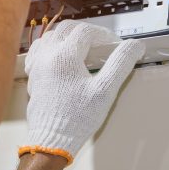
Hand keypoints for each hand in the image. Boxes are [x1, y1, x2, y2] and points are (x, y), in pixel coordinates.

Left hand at [20, 20, 144, 163]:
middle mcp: (47, 56)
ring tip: (83, 47)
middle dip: (86, 32)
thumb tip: (135, 45)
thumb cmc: (78, 118)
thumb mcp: (105, 90)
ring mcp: (37, 65)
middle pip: (67, 29)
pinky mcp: (33, 76)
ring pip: (50, 36)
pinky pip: (39, 50)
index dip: (103, 34)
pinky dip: (51, 46)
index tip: (114, 44)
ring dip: (68, 36)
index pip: (86, 31)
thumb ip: (121, 63)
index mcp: (65, 56)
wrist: (52, 140)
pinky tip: (60, 56)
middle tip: (101, 43)